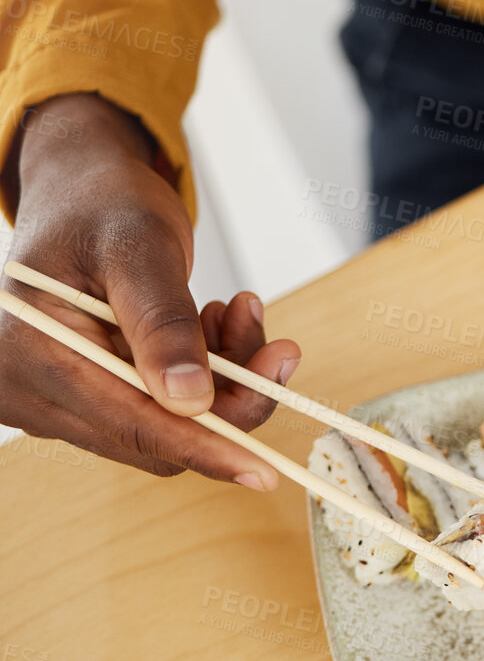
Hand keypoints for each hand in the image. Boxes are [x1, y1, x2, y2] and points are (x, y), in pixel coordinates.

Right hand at [0, 93, 300, 484]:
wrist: (84, 189)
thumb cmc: (103, 204)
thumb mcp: (140, 247)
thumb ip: (161, 322)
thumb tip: (189, 399)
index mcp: (27, 349)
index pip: (129, 423)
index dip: (204, 448)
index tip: (266, 471)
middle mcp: (26, 386)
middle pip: (152, 435)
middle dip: (227, 398)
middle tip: (280, 347)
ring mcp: (50, 396)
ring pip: (164, 424)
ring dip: (221, 378)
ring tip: (237, 313)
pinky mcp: (83, 394)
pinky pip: (159, 406)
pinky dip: (203, 373)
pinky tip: (214, 322)